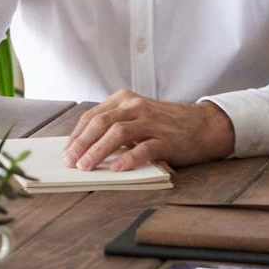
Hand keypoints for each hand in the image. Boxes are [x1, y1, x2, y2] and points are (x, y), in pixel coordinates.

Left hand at [63, 92, 235, 169]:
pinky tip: (117, 168)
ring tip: (87, 166)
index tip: (67, 152)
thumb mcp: (136, 116)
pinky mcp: (166, 139)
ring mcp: (151, 122)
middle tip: (71, 161)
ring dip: (99, 150)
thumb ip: (114, 125)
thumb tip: (84, 148)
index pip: (93, 116)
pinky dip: (128, 158)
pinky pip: (144, 148)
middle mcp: (136, 107)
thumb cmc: (164, 124)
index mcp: (125, 100)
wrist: (202, 125)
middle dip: (82, 143)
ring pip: (119, 133)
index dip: (77, 135)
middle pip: (102, 122)